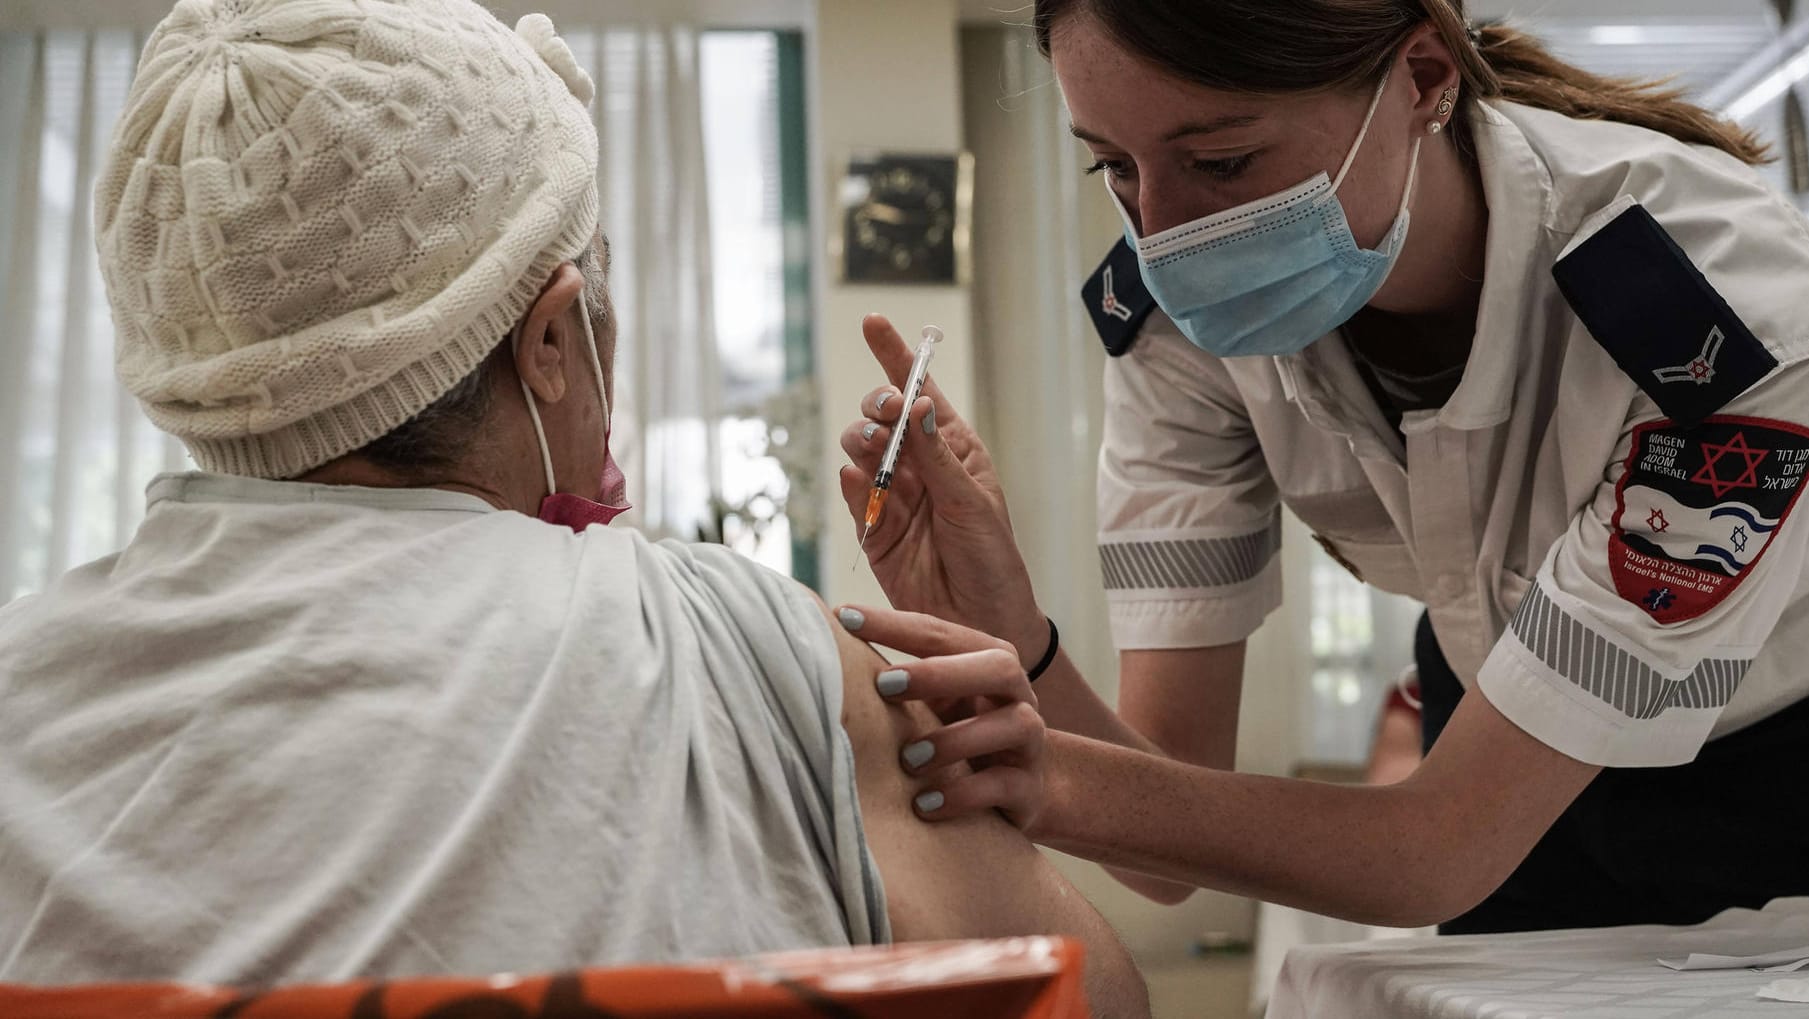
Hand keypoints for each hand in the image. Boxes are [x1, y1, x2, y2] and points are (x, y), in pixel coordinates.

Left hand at [839, 603, 1046, 829]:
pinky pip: (1006, 786)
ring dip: (954, 740)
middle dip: (940, 673)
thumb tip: (823, 651)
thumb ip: (897, 680)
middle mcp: (1016, 695)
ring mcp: (1028, 743)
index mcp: (986, 662)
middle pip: (999, 666)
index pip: (942, 635)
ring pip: (1014, 725)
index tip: (844, 618)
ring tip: (907, 760)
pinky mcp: (1029, 789)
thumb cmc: (957, 736)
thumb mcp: (932, 704)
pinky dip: (963, 795)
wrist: (1016, 793)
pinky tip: (924, 804)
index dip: (893, 625)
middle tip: (884, 685)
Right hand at [841, 314, 1046, 662]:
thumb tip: (919, 405)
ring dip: (862, 441)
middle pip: (882, 417)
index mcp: (953, 449)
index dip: (895, 357)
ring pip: (861, 450)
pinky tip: (859, 478)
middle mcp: (920, 466)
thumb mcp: (974, 503)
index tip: (873, 323)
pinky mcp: (872, 529)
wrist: (982, 622)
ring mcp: (893, 495)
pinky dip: (852, 481)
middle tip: (885, 414)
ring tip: (874, 448)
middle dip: (877, 405)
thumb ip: (940, 457)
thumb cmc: (993, 560)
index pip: (921, 393)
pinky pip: (854, 494)